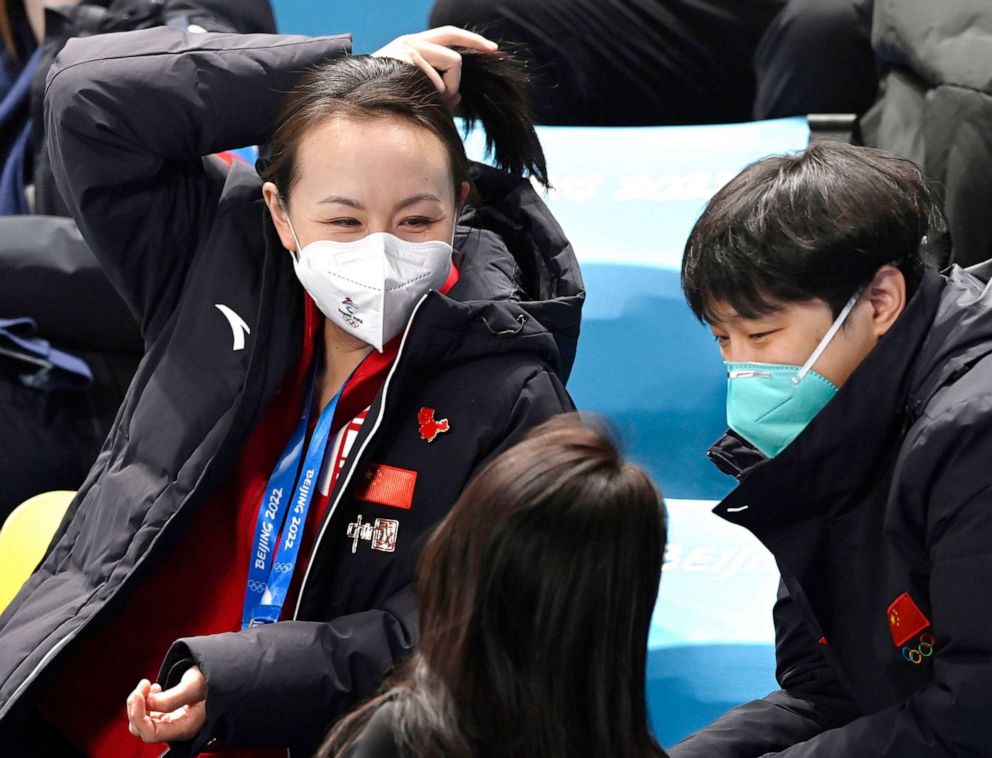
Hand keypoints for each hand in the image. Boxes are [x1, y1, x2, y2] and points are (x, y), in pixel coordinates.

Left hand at [126, 666, 206, 743]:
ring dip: (139, 702)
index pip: (151, 734)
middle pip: (142, 729)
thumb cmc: (212, 682)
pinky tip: (155, 689)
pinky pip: (147, 714)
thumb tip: (148, 704)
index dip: (139, 716)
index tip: (137, 694)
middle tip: (144, 683)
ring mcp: (170, 723)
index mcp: (185, 727)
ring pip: (142, 722)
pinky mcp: (167, 715)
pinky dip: (145, 701)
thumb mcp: (194, 685)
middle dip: (137, 706)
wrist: (221, 677)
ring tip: (149, 685)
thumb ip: (170, 698)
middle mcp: (176, 729)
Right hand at [372, 26, 497, 108]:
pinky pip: (439, 79)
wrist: (359, 102)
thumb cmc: (388, 100)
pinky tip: (420, 99)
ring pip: (453, 62)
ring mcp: (409, 47)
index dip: (472, 41)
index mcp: (415, 46)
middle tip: (493, 52)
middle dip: (475, 44)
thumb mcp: (418, 93)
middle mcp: (412, 41)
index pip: (449, 35)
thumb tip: (458, 98)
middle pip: (454, 40)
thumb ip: (440, 94)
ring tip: (436, 101)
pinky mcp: (407, 56)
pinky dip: (437, 94)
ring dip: (450, 87)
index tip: (493, 49)